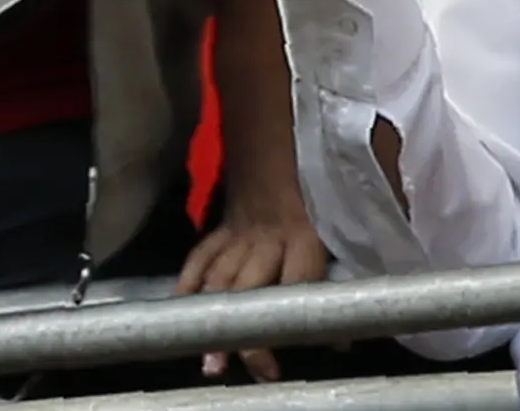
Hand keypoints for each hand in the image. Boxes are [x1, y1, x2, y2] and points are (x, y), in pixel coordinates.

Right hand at [179, 206, 329, 379]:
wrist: (272, 151)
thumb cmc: (308, 195)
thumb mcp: (331, 228)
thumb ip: (334, 277)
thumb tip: (339, 337)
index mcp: (302, 239)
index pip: (298, 286)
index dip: (297, 321)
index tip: (311, 351)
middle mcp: (266, 242)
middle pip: (249, 292)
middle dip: (243, 332)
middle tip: (248, 368)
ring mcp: (235, 238)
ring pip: (219, 283)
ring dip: (211, 320)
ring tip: (209, 360)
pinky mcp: (216, 234)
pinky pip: (198, 262)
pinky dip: (186, 289)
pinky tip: (179, 314)